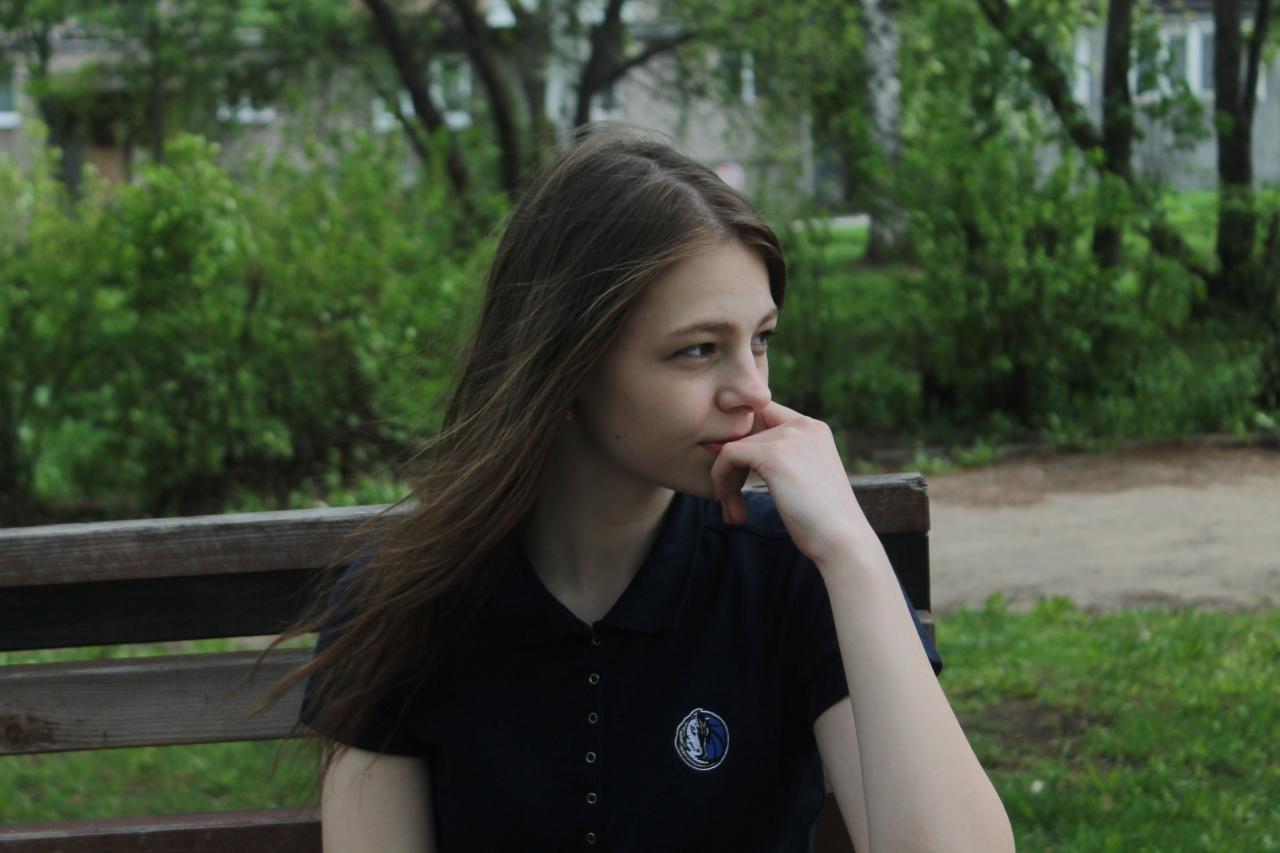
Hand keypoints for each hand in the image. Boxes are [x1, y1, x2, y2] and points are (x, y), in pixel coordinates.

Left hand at [709, 401, 873, 567]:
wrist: (842, 541)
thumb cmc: (821, 521)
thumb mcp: (803, 477)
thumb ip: (778, 458)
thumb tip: (727, 450)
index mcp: (813, 428)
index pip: (763, 415)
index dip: (744, 442)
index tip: (736, 476)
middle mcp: (803, 424)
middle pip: (745, 432)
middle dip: (732, 468)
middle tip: (731, 502)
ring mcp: (789, 436)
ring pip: (734, 446)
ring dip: (726, 480)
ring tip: (734, 512)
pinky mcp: (773, 454)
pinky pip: (728, 454)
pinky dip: (720, 478)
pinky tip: (731, 507)